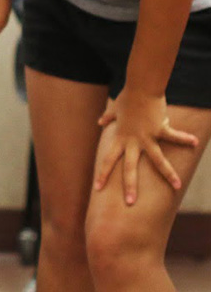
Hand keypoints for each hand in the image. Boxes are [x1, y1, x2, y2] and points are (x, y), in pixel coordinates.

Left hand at [93, 89, 198, 204]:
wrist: (140, 87)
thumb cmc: (128, 98)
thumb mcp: (115, 110)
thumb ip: (108, 118)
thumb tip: (100, 121)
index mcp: (121, 139)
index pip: (108, 160)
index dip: (103, 174)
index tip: (97, 188)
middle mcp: (132, 141)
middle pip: (129, 168)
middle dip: (129, 186)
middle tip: (130, 203)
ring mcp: (147, 137)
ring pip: (156, 160)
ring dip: (168, 174)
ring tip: (177, 187)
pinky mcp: (160, 129)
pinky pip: (174, 136)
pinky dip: (184, 139)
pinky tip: (194, 142)